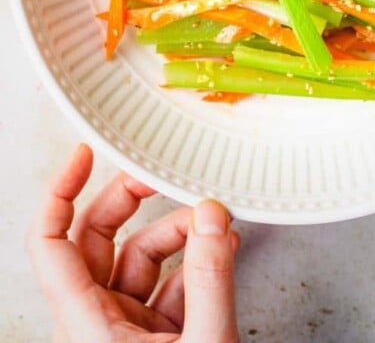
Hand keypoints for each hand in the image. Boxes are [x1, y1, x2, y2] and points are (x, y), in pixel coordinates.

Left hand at [27, 144, 239, 341]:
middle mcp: (93, 322)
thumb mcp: (204, 341)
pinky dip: (193, 263)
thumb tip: (210, 215)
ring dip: (179, 234)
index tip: (84, 154)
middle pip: (97, 240)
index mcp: (85, 323)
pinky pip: (164, 285)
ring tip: (214, 220)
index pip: (49, 242)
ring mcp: (121, 330)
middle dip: (133, 200)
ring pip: (138, 259)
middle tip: (159, 174)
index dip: (61, 191)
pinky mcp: (150, 337)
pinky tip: (220, 248)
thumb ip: (209, 278)